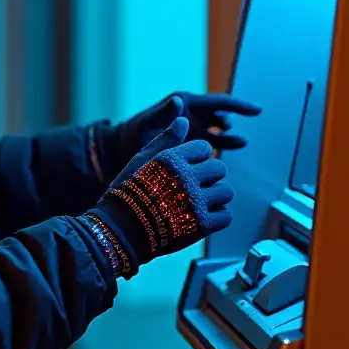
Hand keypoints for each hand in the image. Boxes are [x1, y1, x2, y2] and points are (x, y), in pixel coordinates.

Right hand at [81, 119, 233, 279]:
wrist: (121, 228)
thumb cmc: (129, 190)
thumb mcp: (143, 159)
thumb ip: (166, 139)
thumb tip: (184, 119)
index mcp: (173, 159)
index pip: (204, 148)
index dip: (197, 158)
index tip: (187, 168)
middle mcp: (186, 178)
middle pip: (219, 169)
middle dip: (209, 177)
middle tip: (193, 188)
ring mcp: (196, 202)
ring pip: (226, 192)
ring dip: (216, 197)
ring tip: (198, 203)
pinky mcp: (202, 225)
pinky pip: (226, 216)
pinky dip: (217, 217)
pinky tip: (201, 218)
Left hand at [102, 92, 260, 175]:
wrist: (123, 150)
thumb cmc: (133, 133)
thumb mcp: (147, 122)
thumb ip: (162, 113)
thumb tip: (179, 100)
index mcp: (186, 104)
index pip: (220, 103)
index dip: (240, 106)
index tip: (258, 110)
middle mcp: (194, 115)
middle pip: (222, 116)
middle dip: (231, 122)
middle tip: (233, 132)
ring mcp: (194, 131)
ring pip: (220, 133)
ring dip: (230, 137)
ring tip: (239, 143)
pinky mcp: (192, 145)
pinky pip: (213, 146)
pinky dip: (221, 150)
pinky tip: (225, 158)